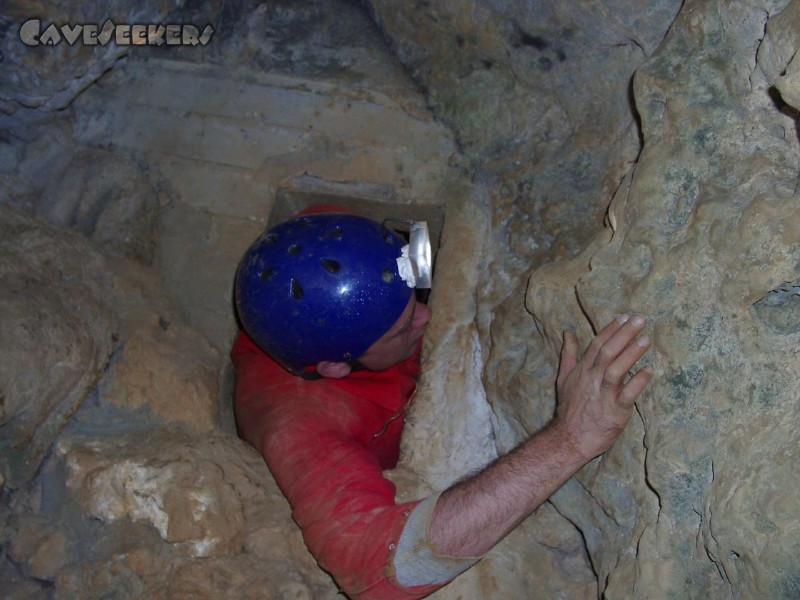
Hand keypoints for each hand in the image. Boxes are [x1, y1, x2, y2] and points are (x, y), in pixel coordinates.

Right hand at [552, 315, 651, 460]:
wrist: (570, 438)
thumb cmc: (570, 408)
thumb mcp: (564, 378)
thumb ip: (569, 354)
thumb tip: (568, 332)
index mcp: (582, 370)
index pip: (597, 345)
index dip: (611, 330)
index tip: (625, 316)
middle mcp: (592, 379)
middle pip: (607, 352)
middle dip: (623, 334)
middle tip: (639, 319)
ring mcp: (603, 395)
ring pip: (616, 370)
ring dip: (631, 354)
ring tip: (645, 339)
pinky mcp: (615, 411)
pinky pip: (627, 395)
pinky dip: (638, 383)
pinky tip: (649, 371)